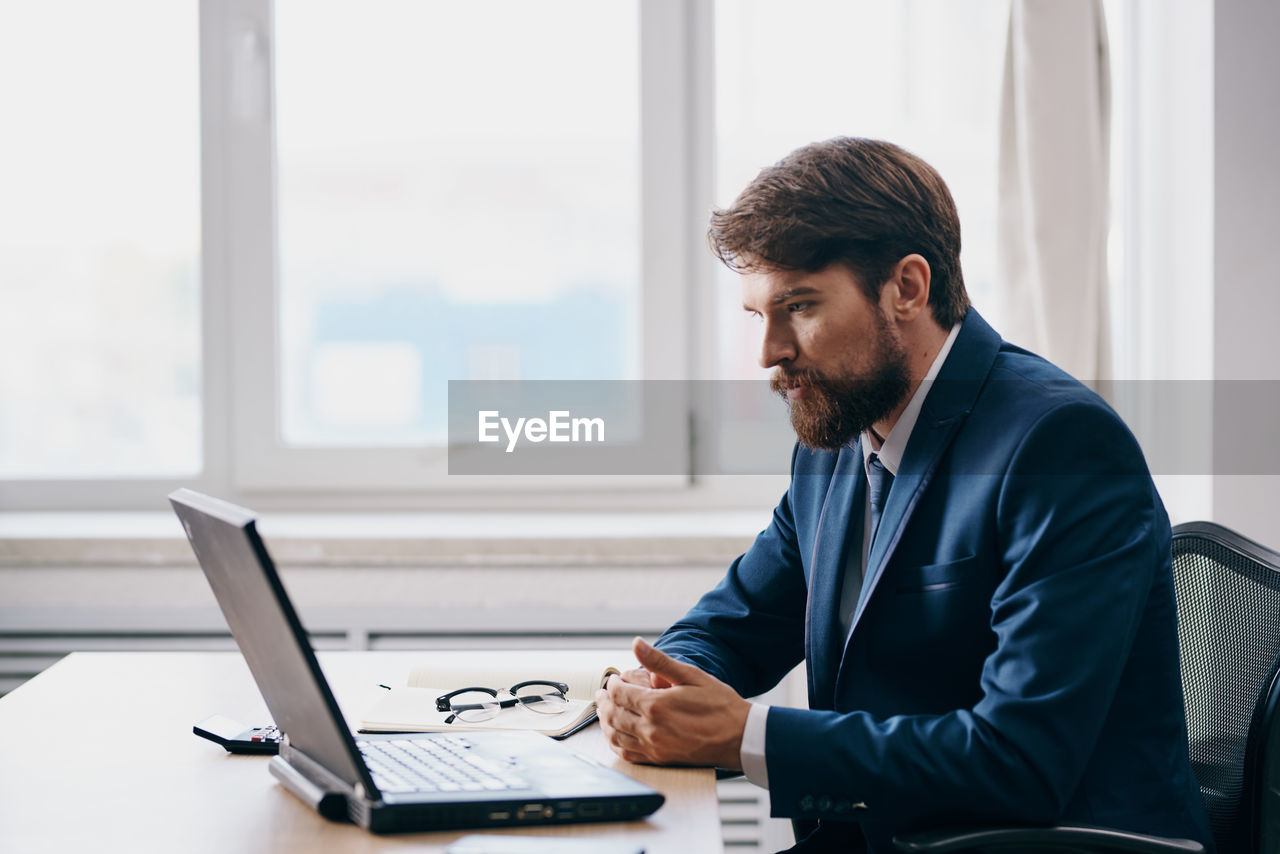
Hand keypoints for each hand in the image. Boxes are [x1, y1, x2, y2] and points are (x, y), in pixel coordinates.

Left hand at [595, 636, 749, 769]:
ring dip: (605, 722)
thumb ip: (659, 662)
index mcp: (656, 705)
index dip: (612, 684)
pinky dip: (615, 743)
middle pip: (613, 714)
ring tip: (604, 711)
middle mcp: (651, 728)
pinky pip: (627, 753)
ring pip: (615, 735)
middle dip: (604, 702)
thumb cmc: (720, 705)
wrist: (740, 737)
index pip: (620, 693)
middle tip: (601, 694)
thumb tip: (637, 643)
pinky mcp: (659, 759)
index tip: (613, 679)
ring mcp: (654, 746)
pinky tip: (615, 735)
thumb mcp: (691, 675)